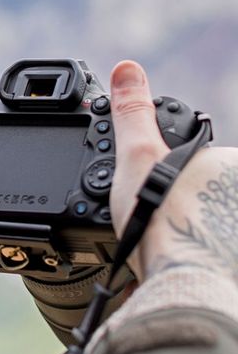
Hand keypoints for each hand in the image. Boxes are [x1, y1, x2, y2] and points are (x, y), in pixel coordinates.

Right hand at [110, 60, 237, 282]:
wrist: (180, 285)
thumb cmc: (163, 222)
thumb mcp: (137, 155)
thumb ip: (132, 112)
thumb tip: (127, 69)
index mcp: (231, 166)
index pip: (197, 164)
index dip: (168, 178)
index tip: (152, 196)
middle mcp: (237, 193)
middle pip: (203, 196)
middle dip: (181, 208)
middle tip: (155, 225)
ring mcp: (234, 230)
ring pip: (206, 225)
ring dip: (187, 235)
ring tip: (162, 251)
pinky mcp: (233, 262)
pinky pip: (212, 253)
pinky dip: (195, 258)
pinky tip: (174, 267)